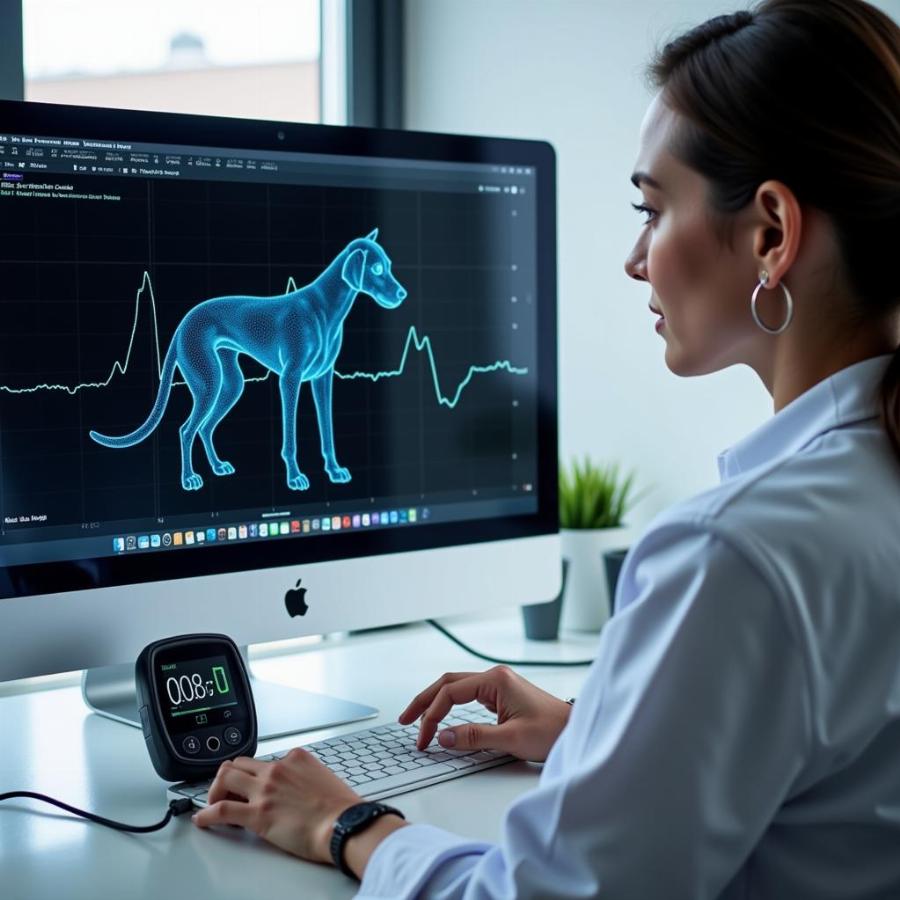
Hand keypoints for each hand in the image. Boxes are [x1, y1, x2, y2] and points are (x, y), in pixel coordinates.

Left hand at [192, 750, 361, 862]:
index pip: (265, 760)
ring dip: (215, 790)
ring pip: (225, 777)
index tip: (254, 785)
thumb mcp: (325, 778)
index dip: (256, 775)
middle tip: (227, 791)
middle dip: (229, 776)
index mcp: (296, 758)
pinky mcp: (256, 814)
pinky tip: (203, 819)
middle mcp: (277, 769)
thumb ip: (306, 777)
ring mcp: (264, 790)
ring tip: (214, 803)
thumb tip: (299, 788)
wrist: (343, 825)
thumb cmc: (341, 808)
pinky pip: (222, 809)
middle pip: (240, 763)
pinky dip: (207, 814)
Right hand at [399, 665, 571, 761]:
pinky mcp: (501, 695)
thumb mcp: (510, 738)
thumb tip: (443, 737)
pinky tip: (443, 717)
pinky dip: (451, 706)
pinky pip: (468, 696)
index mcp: (495, 680)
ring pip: (456, 687)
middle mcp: (495, 677)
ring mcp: (498, 685)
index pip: (450, 693)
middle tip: (405, 720)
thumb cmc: (552, 731)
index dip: (432, 715)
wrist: (576, 730)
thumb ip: (473, 737)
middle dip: (425, 701)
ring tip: (418, 720)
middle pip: (448, 683)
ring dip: (436, 702)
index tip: (424, 738)